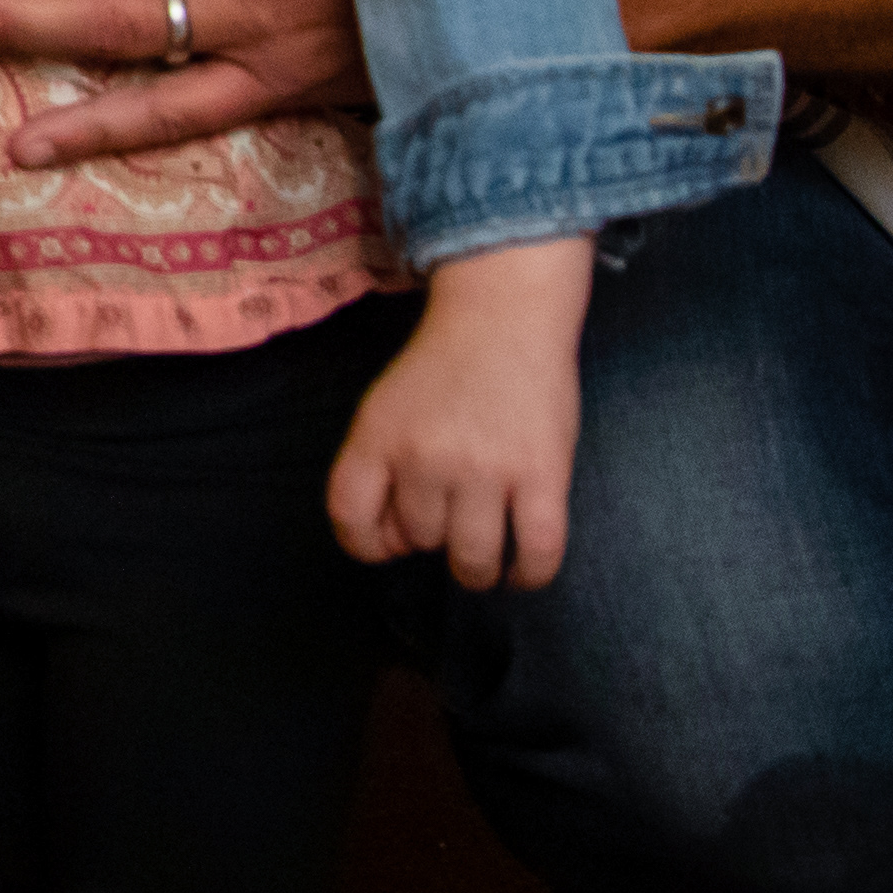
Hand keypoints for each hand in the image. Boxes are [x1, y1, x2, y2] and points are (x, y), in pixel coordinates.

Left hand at [329, 242, 586, 589]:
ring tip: (486, 556)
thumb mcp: (386, 407)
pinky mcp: (542, 475)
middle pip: (419, 539)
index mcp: (377, 435)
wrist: (504, 316)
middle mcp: (425, 455)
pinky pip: (537, 554)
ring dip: (477, 570)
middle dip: (434, 539)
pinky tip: (521, 570)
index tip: (391, 544)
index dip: (367, 544)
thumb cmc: (445, 370)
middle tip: (454, 516)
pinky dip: (528, 575)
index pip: (350, 516)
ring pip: (472, 560)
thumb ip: (377, 468)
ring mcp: (486, 467)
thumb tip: (395, 544)